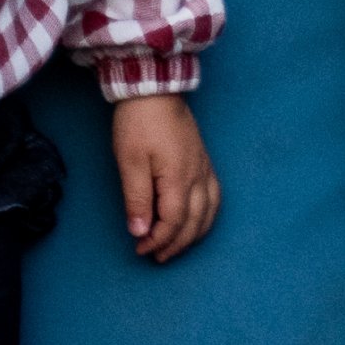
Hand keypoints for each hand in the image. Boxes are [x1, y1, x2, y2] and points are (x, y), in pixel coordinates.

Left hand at [111, 92, 220, 264]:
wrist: (154, 88)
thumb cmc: (139, 122)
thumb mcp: (130, 160)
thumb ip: (136, 198)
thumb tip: (140, 231)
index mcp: (179, 178)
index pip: (173, 222)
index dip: (158, 240)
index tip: (140, 248)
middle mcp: (197, 175)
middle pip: (194, 222)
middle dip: (176, 244)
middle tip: (157, 256)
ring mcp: (204, 167)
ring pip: (210, 211)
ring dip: (194, 234)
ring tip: (176, 246)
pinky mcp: (203, 160)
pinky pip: (214, 195)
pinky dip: (208, 215)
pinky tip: (198, 220)